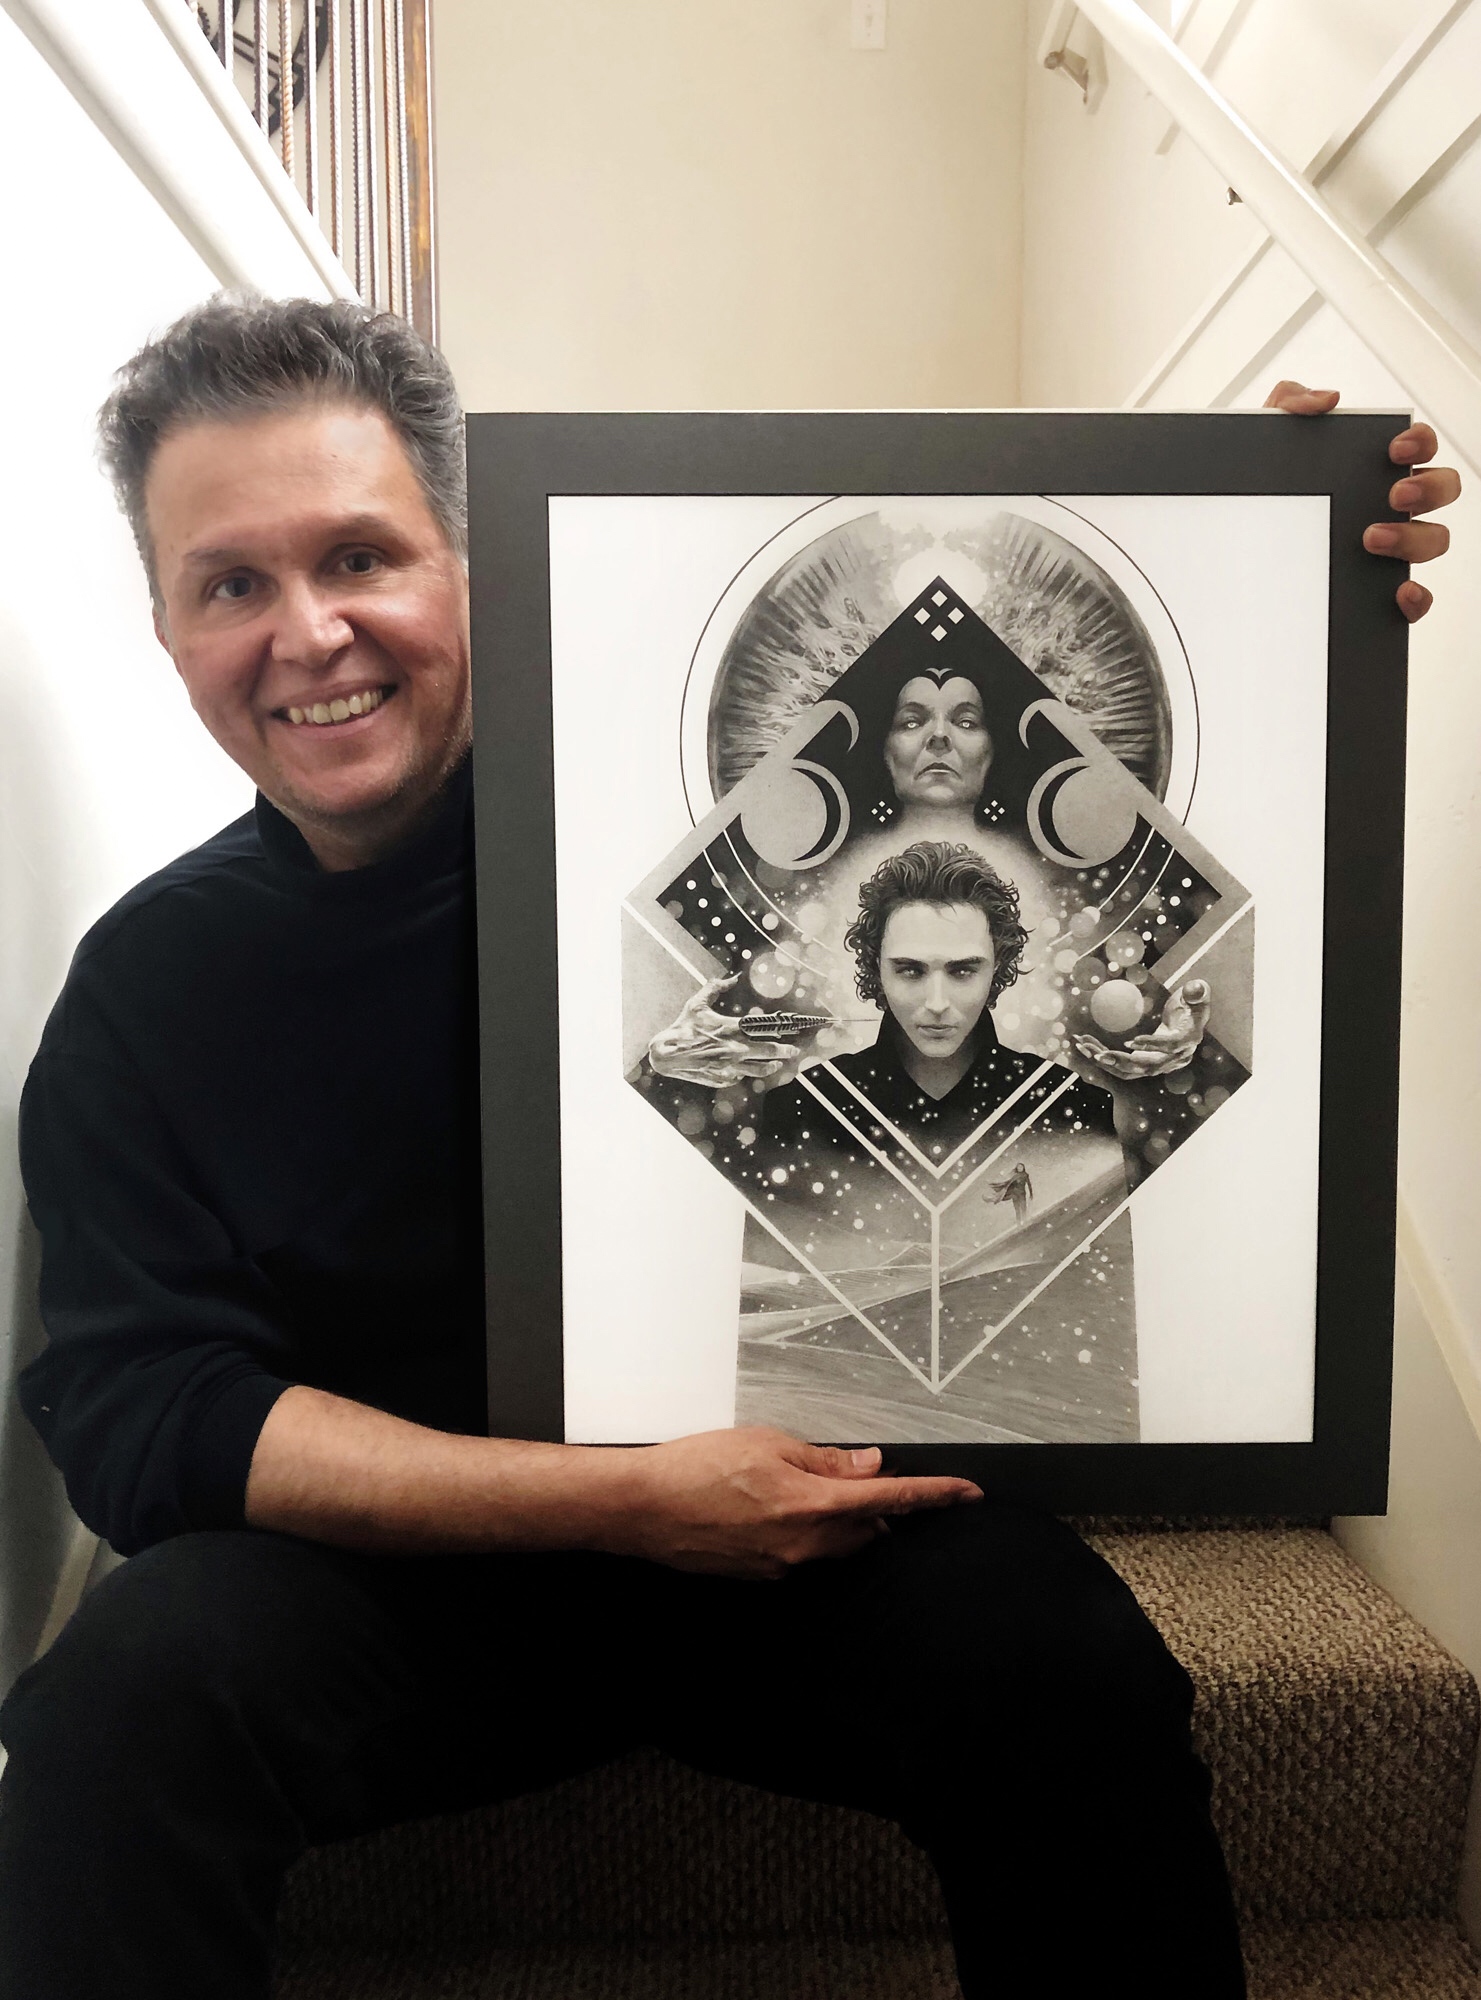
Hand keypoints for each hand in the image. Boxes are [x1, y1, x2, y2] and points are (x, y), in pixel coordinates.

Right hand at [605, 1427, 982, 1579]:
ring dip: (840, 1520)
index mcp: (813, 1505)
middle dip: (876, 1506)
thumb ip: (825, 1460)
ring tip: (808, 1489)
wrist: (643, 1507)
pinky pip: (801, 1555)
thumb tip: (870, 1466)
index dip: (934, 1496)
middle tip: (863, 1477)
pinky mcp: (760, 1575)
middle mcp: (805, 1545)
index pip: (892, 1501)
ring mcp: (783, 1566)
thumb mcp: (767, 1443)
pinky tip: (769, 1509)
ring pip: (835, 1544)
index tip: (968, 1493)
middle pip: (866, 1529)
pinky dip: (803, 1532)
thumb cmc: (697, 1466)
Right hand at [648, 975, 798, 1087]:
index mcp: (731, 1027)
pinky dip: (747, 1073)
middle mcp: (734, 1048)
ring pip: (760, 1069)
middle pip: (768, 1051)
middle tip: (794, 1051)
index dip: (781, 1028)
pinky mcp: (723, 1078)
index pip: (763, 1028)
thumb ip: (715, 988)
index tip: (792, 1028)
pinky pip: (741, 1077)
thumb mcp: (697, 1003)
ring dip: (772, 1065)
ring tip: (778, 1063)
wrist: (667, 1054)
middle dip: (785, 1051)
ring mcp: (730, 1065)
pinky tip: (748, 1069)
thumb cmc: (683, 1027)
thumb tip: (732, 977)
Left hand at [1074, 978, 1210, 1080]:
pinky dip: (1104, 1056)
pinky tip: (1086, 1044)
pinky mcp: (1144, 1063)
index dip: (1152, 1045)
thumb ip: (1197, 993)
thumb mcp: (1196, 998)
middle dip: (1119, 1061)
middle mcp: (1172, 1059)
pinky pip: (1121, 1065)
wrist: (1189, 1024)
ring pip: (1128, 1069)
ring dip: (1105, 1060)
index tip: (1131, 1041)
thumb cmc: (1191, 1007)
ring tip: (1083, 1045)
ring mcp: (1157, 1064)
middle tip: (1097, 1053)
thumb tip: (1196, 988)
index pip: (1170, 1047)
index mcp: (1186, 1043)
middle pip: (1145, 1066)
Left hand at [1264, 381, 1461, 621]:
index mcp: (1372, 469)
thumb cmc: (1264, 493)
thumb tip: (1324, 400)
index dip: (1420, 442)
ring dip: (1413, 538)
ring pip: (1432, 540)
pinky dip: (1415, 598)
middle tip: (1392, 494)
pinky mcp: (1377, 590)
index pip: (1419, 446)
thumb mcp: (1265, 442)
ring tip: (1371, 537)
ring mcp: (1389, 548)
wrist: (1230, 544)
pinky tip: (1397, 593)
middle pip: (1441, 490)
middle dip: (1427, 488)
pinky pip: (1414, 599)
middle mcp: (1390, 506)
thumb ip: (1289, 404)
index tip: (1396, 447)